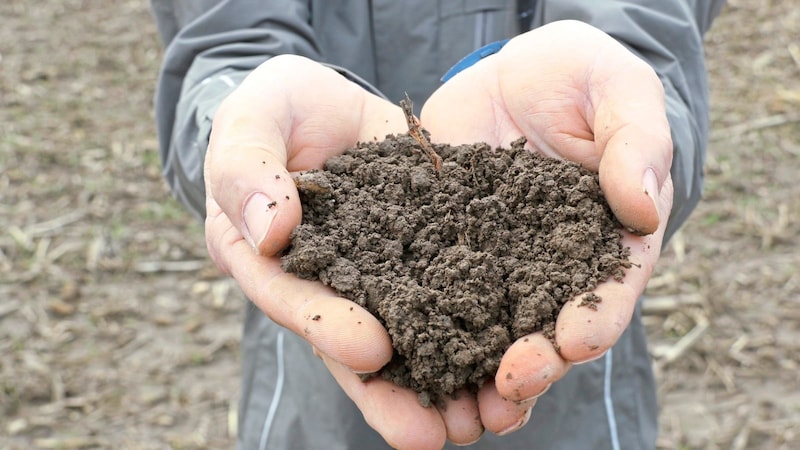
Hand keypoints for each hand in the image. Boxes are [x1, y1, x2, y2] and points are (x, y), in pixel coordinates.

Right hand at [204, 55, 478, 448]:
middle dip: (392, 391)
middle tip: (431, 435)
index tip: (371, 349)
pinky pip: (447, 295)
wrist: (329, 103)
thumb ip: (247, 167)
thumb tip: (270, 232)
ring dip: (441, 384)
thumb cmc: (278, 106)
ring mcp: (374, 276)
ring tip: (483, 420)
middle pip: (351, 345)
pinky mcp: (421, 256)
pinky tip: (511, 361)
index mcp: (266, 259)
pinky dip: (476, 330)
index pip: (292, 298)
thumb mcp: (252, 118)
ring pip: (405, 336)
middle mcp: (322, 283)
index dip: (326, 326)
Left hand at [420, 20, 674, 433]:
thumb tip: (642, 207)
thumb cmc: (582, 79)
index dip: (594, 320)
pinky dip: (421, 323)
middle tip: (510, 387)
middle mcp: (549, 265)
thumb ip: (635, 143)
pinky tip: (401, 352)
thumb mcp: (618, 91)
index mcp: (603, 240)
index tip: (573, 343)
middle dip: (531, 363)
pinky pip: (431, 288)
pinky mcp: (445, 245)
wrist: (516, 73)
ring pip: (487, 326)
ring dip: (475, 369)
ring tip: (461, 404)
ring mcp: (495, 261)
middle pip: (545, 328)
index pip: (606, 290)